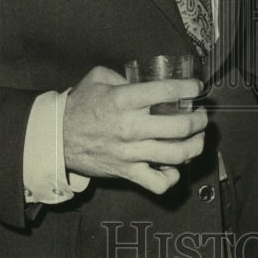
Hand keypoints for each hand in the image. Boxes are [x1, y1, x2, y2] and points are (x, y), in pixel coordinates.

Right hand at [63, 66, 206, 195]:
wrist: (56, 137)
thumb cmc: (80, 106)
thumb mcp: (99, 78)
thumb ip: (124, 75)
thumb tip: (146, 78)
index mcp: (124, 100)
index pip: (167, 92)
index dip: (189, 88)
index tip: (197, 87)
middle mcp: (131, 127)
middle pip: (180, 126)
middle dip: (199, 120)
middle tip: (201, 115)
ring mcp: (130, 153)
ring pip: (176, 155)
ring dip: (195, 146)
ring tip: (198, 138)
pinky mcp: (127, 173)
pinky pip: (158, 182)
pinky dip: (172, 177)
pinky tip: (174, 165)